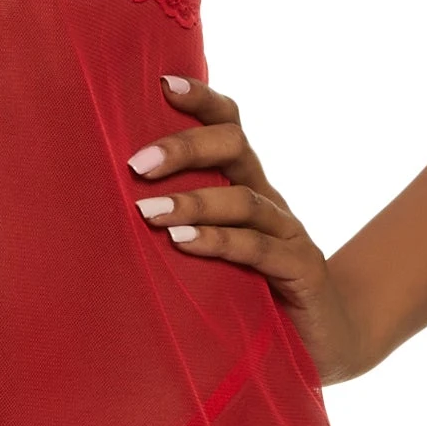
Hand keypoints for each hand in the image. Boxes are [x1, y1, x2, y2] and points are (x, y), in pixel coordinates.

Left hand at [128, 72, 371, 383]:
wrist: (326, 342)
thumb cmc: (252, 296)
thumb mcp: (210, 255)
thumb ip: (175, 230)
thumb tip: (100, 212)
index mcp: (245, 186)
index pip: (228, 127)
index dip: (202, 101)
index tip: (163, 84)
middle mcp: (268, 200)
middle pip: (234, 147)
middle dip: (185, 148)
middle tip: (136, 164)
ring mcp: (289, 233)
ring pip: (242, 199)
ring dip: (192, 201)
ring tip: (148, 212)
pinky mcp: (301, 270)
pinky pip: (258, 248)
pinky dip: (219, 242)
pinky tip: (183, 242)